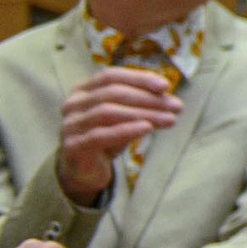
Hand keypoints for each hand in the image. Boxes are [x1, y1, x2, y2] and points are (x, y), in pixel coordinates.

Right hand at [56, 66, 183, 203]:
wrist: (85, 171)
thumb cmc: (107, 138)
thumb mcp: (124, 117)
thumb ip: (140, 105)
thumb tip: (169, 98)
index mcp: (83, 90)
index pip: (111, 76)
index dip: (139, 78)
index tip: (165, 86)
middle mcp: (73, 104)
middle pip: (113, 93)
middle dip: (148, 98)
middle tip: (176, 106)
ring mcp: (71, 125)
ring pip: (108, 112)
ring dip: (144, 113)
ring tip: (170, 119)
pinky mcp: (74, 145)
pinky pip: (101, 135)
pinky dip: (126, 130)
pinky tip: (147, 128)